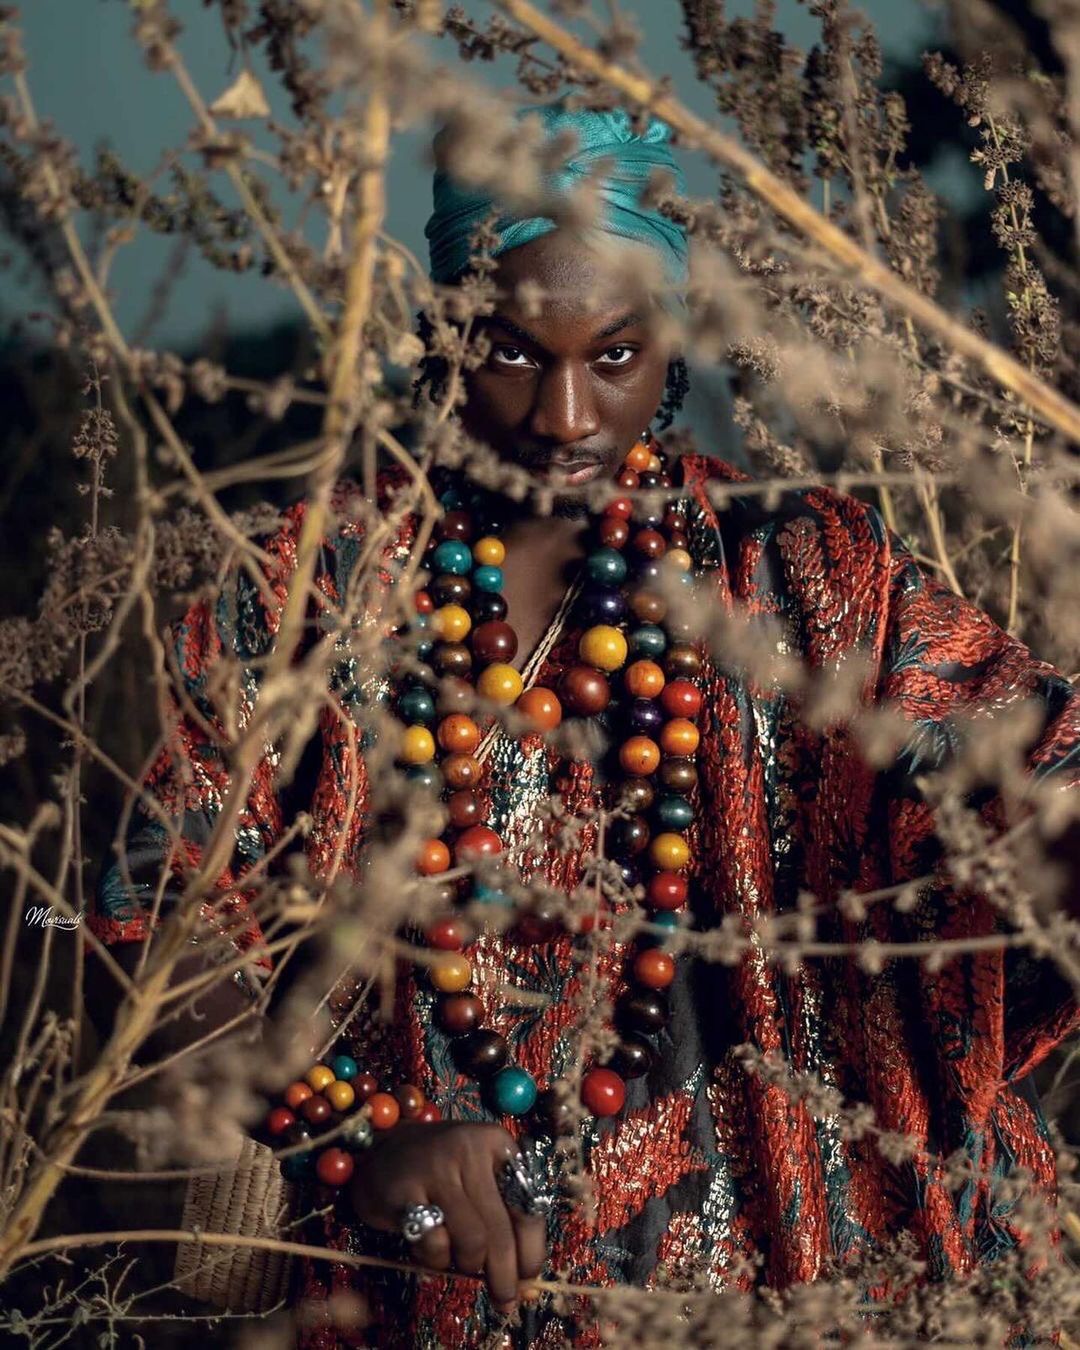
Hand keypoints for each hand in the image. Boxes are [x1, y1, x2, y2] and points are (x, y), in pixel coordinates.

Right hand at [349, 1120, 546, 1312]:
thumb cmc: (442, 1173)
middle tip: (504, 1302)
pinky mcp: (405, 1190)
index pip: (529, 1205)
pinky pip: (434, 1243)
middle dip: (505, 1277)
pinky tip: (428, 1245)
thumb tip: (526, 1283)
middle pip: (501, 1230)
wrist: (380, 1154)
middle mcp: (470, 1149)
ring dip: (468, 1265)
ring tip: (457, 1258)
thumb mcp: (479, 1181)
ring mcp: (436, 1167)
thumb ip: (504, 1220)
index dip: (532, 1251)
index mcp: (497, 1144)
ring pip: (472, 1241)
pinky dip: (436, 1258)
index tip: (528, 1280)